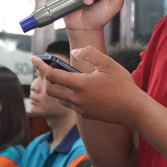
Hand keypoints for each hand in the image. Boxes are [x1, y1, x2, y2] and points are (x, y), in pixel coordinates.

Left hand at [30, 46, 146, 125]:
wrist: (133, 110)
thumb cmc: (123, 86)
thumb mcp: (108, 64)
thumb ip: (90, 54)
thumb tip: (76, 51)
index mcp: (80, 84)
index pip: (51, 75)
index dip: (39, 65)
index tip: (33, 58)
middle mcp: (76, 99)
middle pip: (50, 89)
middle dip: (47, 78)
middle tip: (50, 68)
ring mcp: (80, 109)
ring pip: (60, 98)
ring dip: (59, 88)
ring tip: (68, 77)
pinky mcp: (85, 115)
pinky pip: (71, 105)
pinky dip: (70, 96)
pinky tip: (82, 90)